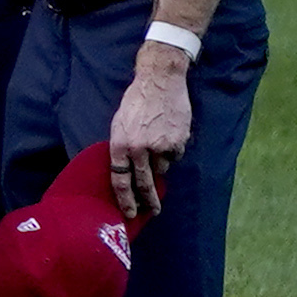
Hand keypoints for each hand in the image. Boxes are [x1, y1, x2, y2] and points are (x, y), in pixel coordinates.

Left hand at [106, 58, 192, 220]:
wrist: (159, 82)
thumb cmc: (135, 103)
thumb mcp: (119, 124)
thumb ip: (122, 148)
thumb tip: (127, 172)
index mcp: (119, 144)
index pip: (120, 180)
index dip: (125, 200)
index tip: (130, 214)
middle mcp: (139, 148)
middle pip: (143, 183)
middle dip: (148, 201)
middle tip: (152, 212)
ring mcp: (160, 146)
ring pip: (161, 168)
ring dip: (160, 164)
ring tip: (157, 143)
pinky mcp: (178, 142)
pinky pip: (175, 155)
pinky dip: (172, 150)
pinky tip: (169, 134)